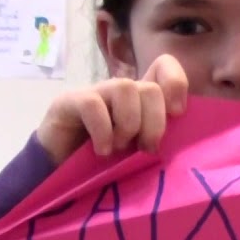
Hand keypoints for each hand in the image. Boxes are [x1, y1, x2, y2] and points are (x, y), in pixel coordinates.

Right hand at [35, 54, 188, 163]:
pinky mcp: (69, 102)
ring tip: (117, 149)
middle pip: (150, 88)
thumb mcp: (136, 154)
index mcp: (140, 101)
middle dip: (154, 122)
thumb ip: (156, 142)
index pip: (164, 67)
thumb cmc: (101, 165)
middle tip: (145, 149)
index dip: (175, 84)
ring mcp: (95, 94)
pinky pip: (93, 103)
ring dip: (128, 124)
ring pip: (125, 88)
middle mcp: (119, 92)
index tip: (176, 113)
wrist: (55, 173)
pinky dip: (103, 130)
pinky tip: (101, 151)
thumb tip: (184, 147)